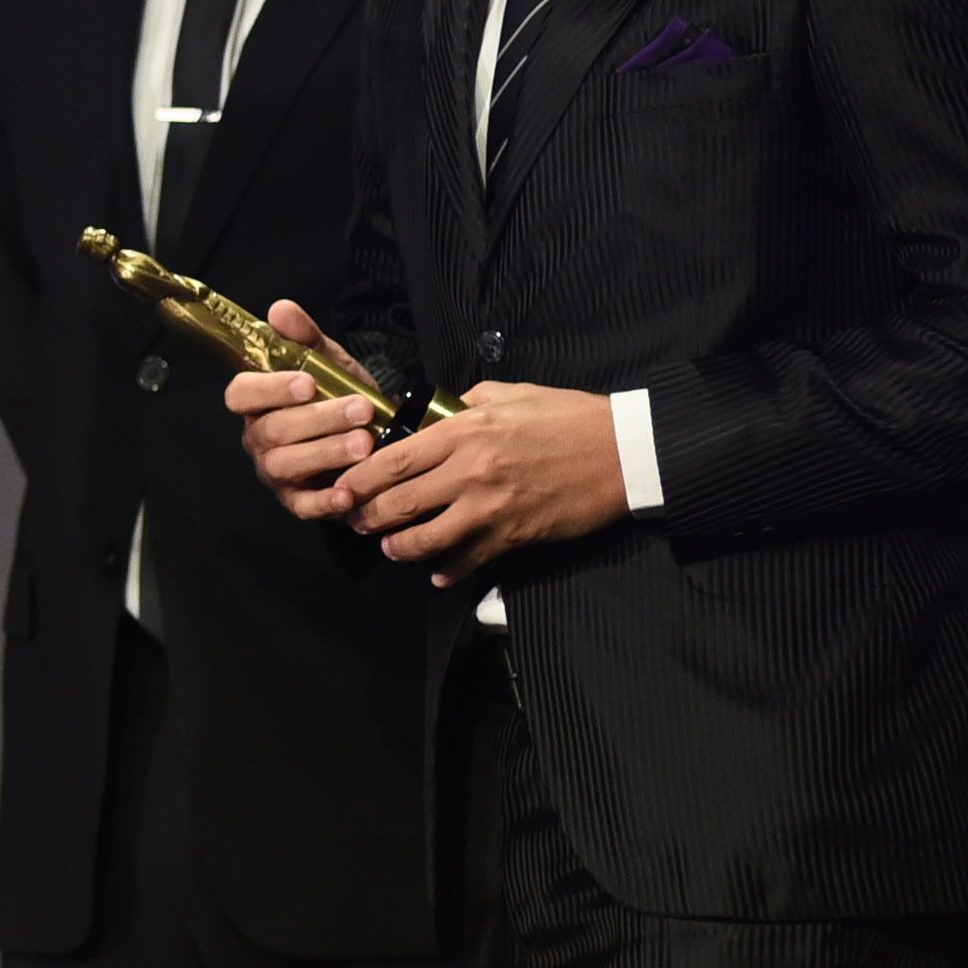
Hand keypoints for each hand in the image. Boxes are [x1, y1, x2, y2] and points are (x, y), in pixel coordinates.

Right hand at [227, 298, 383, 521]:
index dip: (270, 390)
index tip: (308, 382)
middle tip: (361, 410)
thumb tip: (280, 309)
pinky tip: (347, 495)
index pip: (241, 393)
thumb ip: (305, 337)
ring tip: (365, 444)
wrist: (372, 432)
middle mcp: (257, 437)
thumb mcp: (329, 361)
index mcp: (257, 401)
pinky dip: (322, 502)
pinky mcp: (294, 500)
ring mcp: (273, 471)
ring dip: (326, 453)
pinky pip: (300, 505)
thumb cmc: (339, 394)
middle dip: (319, 419)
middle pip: (274, 430)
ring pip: (285, 464)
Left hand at [330, 381, 626, 584]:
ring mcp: (491, 507)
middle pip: (400, 502)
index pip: (393, 459)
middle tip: (355, 521)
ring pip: (426, 537)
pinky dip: (449, 570)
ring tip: (390, 547)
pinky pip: (470, 560)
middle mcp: (469, 471)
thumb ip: (469, 402)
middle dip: (369, 516)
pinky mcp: (514, 535)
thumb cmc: (569, 416)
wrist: (624, 451)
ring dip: (400, 547)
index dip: (359, 478)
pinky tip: (437, 574)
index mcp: (464, 431)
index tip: (343, 486)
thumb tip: (441, 410)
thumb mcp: (512, 394)